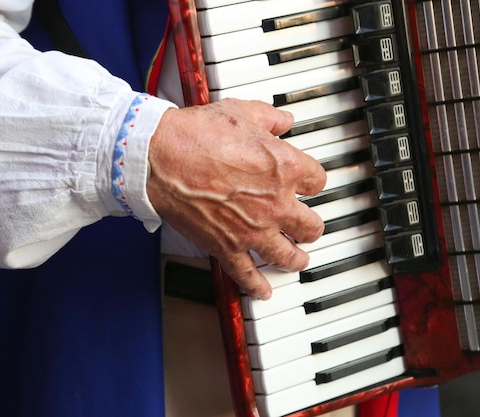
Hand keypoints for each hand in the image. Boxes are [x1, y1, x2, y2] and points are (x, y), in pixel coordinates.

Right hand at [147, 98, 325, 299]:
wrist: (161, 158)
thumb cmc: (197, 134)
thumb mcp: (242, 112)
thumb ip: (270, 118)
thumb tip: (284, 120)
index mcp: (285, 168)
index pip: (318, 181)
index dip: (313, 182)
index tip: (308, 184)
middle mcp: (276, 203)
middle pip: (311, 225)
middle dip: (311, 226)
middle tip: (308, 227)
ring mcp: (253, 229)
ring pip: (289, 255)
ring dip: (297, 258)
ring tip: (298, 259)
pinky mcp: (227, 247)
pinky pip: (248, 274)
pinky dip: (258, 286)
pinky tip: (265, 291)